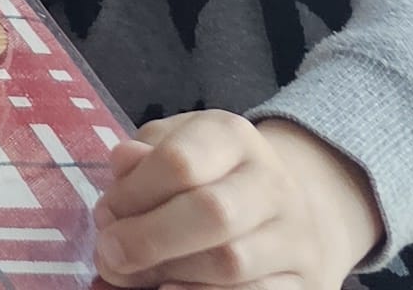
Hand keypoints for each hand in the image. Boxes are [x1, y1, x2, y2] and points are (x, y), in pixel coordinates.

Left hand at [91, 113, 379, 289]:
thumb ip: (141, 160)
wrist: (283, 211)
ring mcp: (295, 235)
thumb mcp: (172, 150)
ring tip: (138, 274)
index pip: (179, 162)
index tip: (106, 215)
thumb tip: (122, 165)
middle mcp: (272, 182)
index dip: (133, 195)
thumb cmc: (207, 177)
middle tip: (109, 255)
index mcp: (232, 136)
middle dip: (149, 239)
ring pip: (232, 263)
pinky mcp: (306, 281)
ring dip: (172, 274)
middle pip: (212, 213)